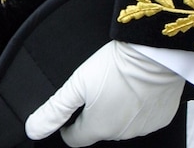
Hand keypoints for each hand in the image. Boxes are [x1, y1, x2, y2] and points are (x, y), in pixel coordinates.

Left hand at [25, 41, 183, 144]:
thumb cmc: (114, 66)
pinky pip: (143, 117)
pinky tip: (135, 87)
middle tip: (93, 89)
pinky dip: (137, 106)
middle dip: (93, 114)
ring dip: (115, 110)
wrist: (154, 55)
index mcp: (98, 128)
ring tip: (114, 84)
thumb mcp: (77, 84)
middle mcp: (120, 135)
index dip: (67, 126)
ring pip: (122, 123)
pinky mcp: (160, 118)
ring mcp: (143, 129)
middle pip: (99, 129)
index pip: (76, 138)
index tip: (67, 114)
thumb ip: (55, 109)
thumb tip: (33, 129)